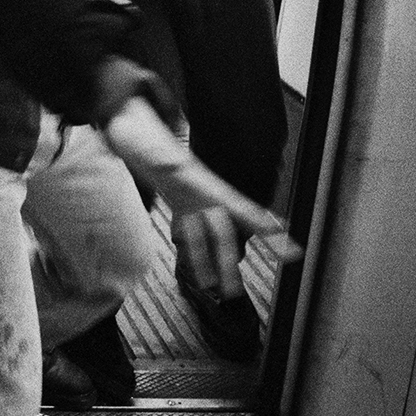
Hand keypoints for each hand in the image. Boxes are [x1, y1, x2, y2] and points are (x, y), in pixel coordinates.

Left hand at [100, 96, 300, 299]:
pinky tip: (198, 269)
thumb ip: (162, 158)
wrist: (126, 122)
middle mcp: (201, 191)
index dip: (264, 228)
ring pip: (208, 235)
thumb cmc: (139, 134)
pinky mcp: (177, 199)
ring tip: (220, 291)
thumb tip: (171, 162)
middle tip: (235, 293)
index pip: (241, 209)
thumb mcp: (150, 146)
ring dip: (214, 262)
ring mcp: (190, 196)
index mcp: (202, 182)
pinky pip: (191, 230)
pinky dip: (195, 251)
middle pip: (222, 232)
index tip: (290, 247)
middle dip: (229, 262)